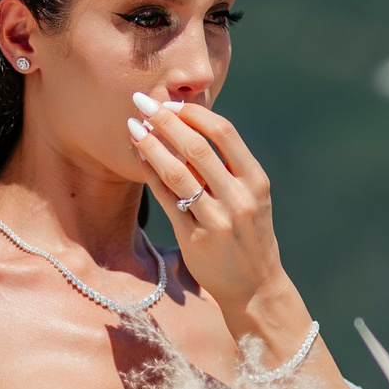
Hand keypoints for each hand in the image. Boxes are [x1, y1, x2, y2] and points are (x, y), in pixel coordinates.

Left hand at [127, 96, 288, 316]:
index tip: (171, 103)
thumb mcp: (251, 198)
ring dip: (151, 145)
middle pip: (197, 148)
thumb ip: (227, 168)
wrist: (256, 287)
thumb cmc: (249, 235)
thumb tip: (188, 128)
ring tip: (133, 127)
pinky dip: (151, 175)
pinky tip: (139, 158)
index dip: (194, 113)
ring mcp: (217, 221)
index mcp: (255, 181)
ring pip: (177, 173)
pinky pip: (167, 200)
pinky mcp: (195, 239)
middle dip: (166, 120)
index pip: (224, 133)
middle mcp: (239, 199)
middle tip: (142, 102)